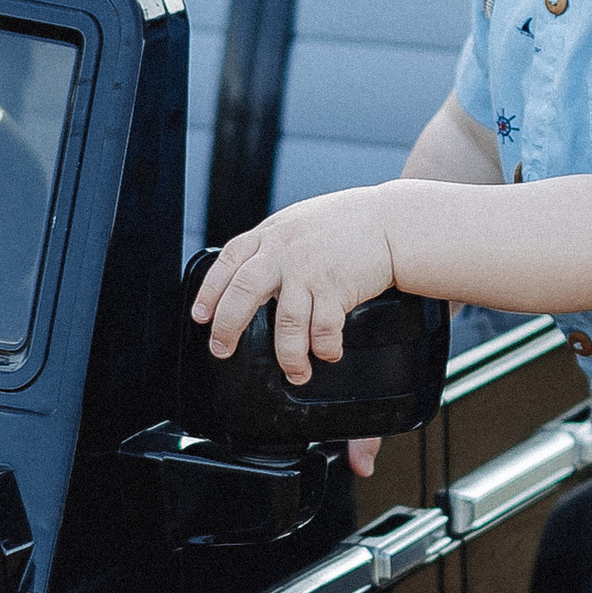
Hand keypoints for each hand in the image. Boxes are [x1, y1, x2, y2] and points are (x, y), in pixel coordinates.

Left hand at [189, 187, 398, 391]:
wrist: (390, 221)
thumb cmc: (346, 223)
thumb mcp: (297, 224)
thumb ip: (272, 247)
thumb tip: (249, 275)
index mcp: (271, 235)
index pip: (227, 262)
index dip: (209, 291)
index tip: (201, 316)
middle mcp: (285, 253)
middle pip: (243, 292)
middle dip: (228, 327)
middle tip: (222, 350)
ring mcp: (310, 271)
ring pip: (285, 323)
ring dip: (287, 355)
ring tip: (294, 371)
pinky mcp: (336, 288)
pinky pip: (323, 329)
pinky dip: (324, 347)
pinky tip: (327, 353)